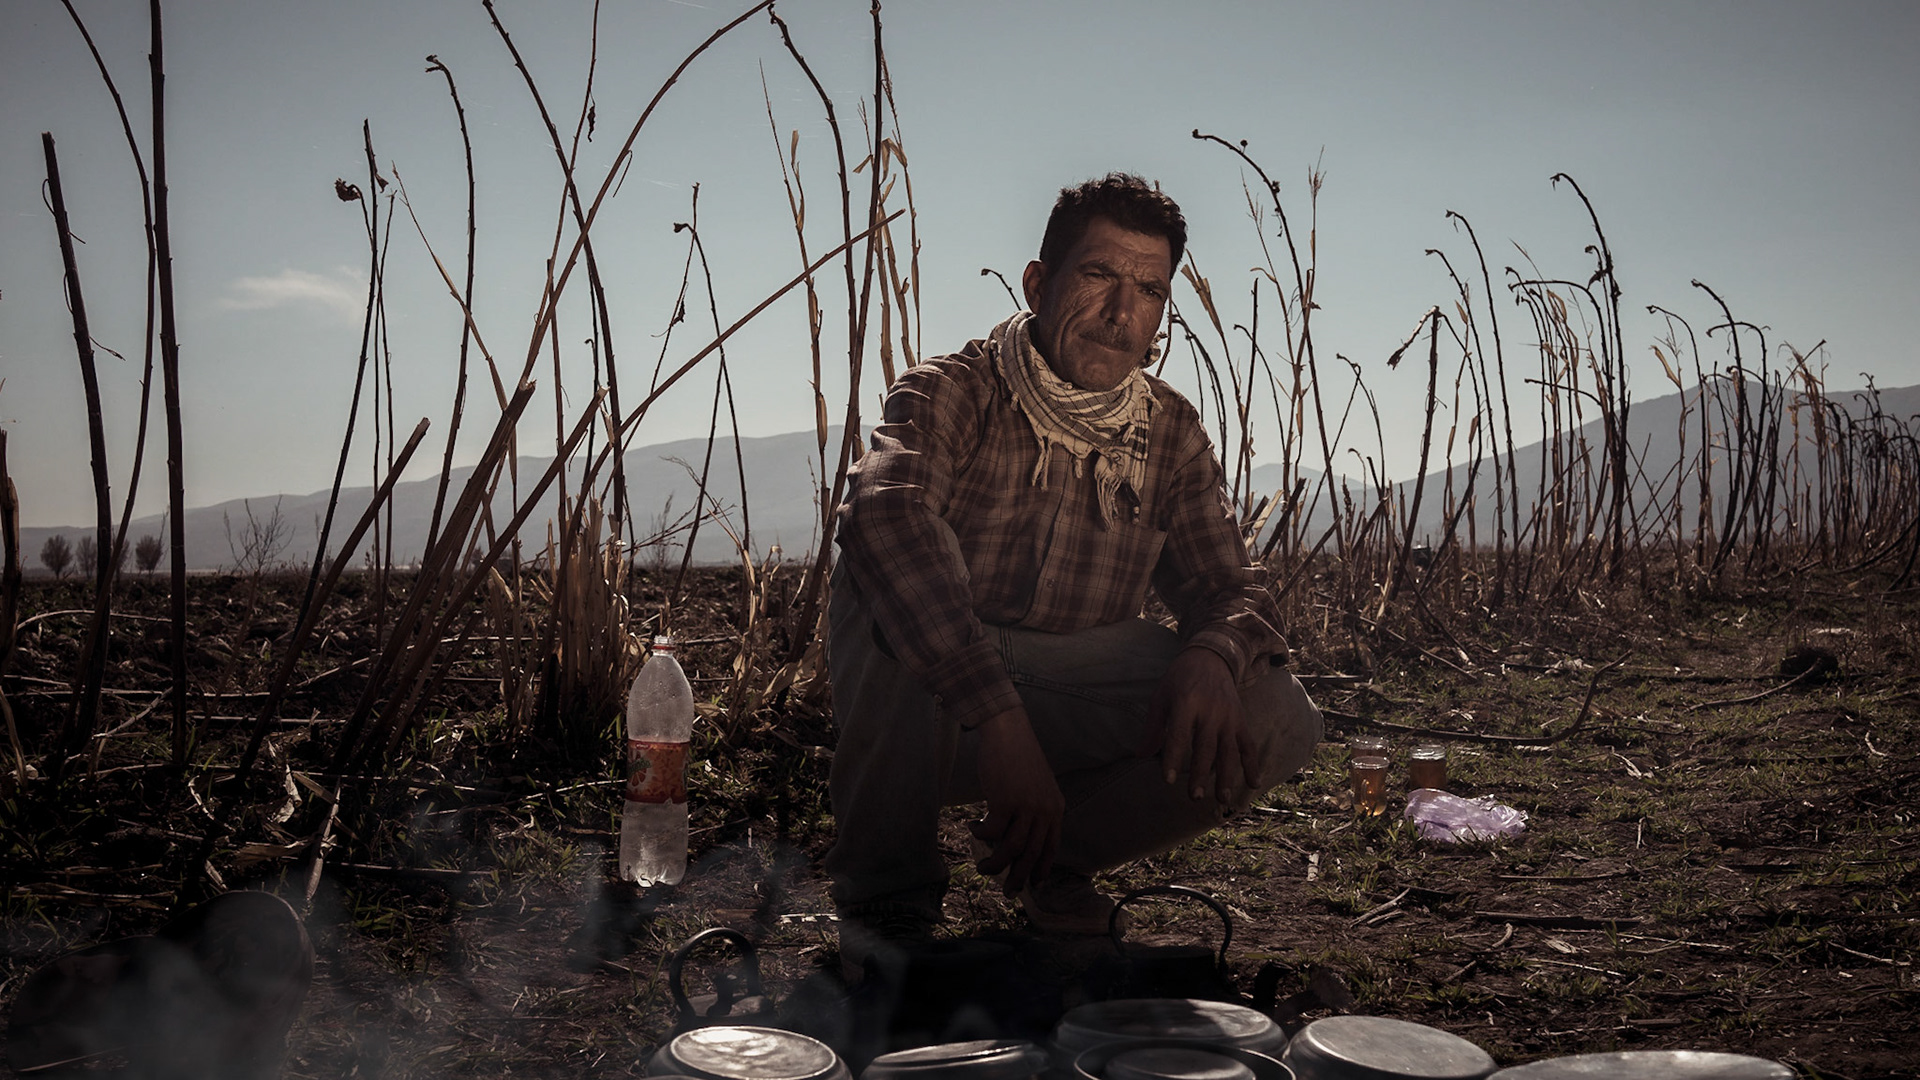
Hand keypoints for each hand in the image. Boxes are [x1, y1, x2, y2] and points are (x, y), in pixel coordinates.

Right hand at [968, 706, 1063, 895]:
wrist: (1008, 731)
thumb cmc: (1018, 756)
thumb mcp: (1035, 786)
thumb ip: (1033, 811)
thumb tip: (1018, 837)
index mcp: (1055, 808)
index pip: (1051, 847)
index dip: (1042, 868)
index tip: (1034, 884)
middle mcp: (1044, 810)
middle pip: (1032, 854)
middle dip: (1019, 877)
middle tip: (1009, 892)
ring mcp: (1026, 806)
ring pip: (1011, 848)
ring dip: (996, 863)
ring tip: (983, 867)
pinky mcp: (1005, 801)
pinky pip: (992, 831)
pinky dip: (981, 835)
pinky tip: (973, 827)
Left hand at [1148, 647, 1257, 802]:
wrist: (1211, 657)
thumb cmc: (1179, 679)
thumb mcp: (1161, 696)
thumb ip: (1153, 727)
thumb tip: (1140, 756)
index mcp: (1186, 703)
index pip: (1179, 735)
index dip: (1174, 758)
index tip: (1169, 781)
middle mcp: (1210, 711)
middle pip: (1206, 747)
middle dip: (1201, 774)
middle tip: (1194, 797)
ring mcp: (1229, 717)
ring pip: (1229, 750)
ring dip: (1227, 776)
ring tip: (1223, 800)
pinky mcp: (1241, 720)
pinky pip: (1248, 745)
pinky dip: (1252, 764)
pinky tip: (1253, 784)